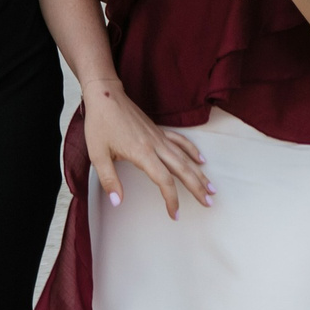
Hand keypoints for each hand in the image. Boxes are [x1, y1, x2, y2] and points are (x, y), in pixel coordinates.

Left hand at [82, 80, 211, 217]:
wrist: (105, 95)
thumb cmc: (100, 123)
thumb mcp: (97, 154)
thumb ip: (109, 180)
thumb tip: (118, 202)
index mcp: (142, 153)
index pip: (164, 181)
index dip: (172, 200)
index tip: (175, 214)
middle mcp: (155, 145)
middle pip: (182, 169)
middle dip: (197, 187)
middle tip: (209, 203)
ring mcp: (159, 136)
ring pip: (185, 157)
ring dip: (199, 173)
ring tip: (212, 187)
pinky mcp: (158, 130)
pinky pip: (180, 141)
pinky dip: (192, 150)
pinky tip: (201, 159)